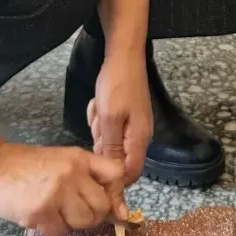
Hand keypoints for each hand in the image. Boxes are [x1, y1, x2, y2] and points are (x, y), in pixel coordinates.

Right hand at [0, 142, 124, 234]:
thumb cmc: (27, 165)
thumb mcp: (62, 160)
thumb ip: (87, 177)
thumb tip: (118, 209)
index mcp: (79, 158)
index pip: (117, 173)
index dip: (116, 192)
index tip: (108, 201)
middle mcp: (72, 173)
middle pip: (102, 205)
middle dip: (92, 214)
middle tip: (73, 210)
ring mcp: (57, 193)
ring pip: (83, 221)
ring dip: (71, 222)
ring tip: (55, 211)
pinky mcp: (41, 211)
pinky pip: (60, 231)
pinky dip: (51, 228)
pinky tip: (39, 214)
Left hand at [88, 47, 152, 189]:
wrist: (124, 55)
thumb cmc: (117, 86)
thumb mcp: (110, 118)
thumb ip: (112, 148)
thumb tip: (115, 175)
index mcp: (139, 139)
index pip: (132, 173)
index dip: (114, 179)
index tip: (95, 170)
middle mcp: (140, 135)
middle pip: (118, 157)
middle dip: (103, 145)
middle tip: (98, 123)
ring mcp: (134, 124)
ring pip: (111, 141)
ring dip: (100, 129)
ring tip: (99, 109)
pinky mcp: (127, 115)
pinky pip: (111, 127)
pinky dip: (102, 119)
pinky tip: (99, 103)